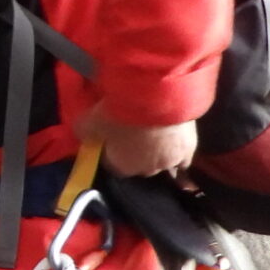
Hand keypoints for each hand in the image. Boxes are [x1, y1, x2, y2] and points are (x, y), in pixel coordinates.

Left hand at [77, 103, 197, 179]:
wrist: (157, 98)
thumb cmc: (119, 112)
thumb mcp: (88, 120)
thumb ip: (83, 131)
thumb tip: (81, 134)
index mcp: (122, 167)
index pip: (113, 165)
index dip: (110, 151)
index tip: (109, 137)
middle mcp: (147, 170)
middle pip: (139, 165)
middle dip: (134, 152)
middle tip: (131, 132)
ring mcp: (170, 162)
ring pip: (162, 162)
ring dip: (156, 151)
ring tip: (153, 134)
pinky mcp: (189, 149)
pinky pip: (183, 158)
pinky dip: (178, 152)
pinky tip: (175, 143)